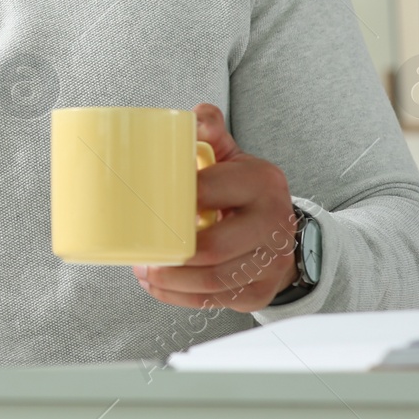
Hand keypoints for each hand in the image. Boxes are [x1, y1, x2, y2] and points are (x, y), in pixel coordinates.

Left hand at [132, 103, 300, 311]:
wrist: (279, 225)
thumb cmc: (241, 188)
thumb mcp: (230, 153)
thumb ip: (209, 130)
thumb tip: (192, 116)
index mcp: (262, 182)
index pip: (210, 192)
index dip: (174, 200)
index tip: (145, 203)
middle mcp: (274, 222)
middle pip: (213, 248)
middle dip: (170, 254)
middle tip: (139, 249)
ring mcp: (271, 262)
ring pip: (213, 281)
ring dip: (170, 281)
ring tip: (143, 270)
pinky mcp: (260, 291)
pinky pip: (216, 302)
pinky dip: (180, 297)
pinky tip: (159, 286)